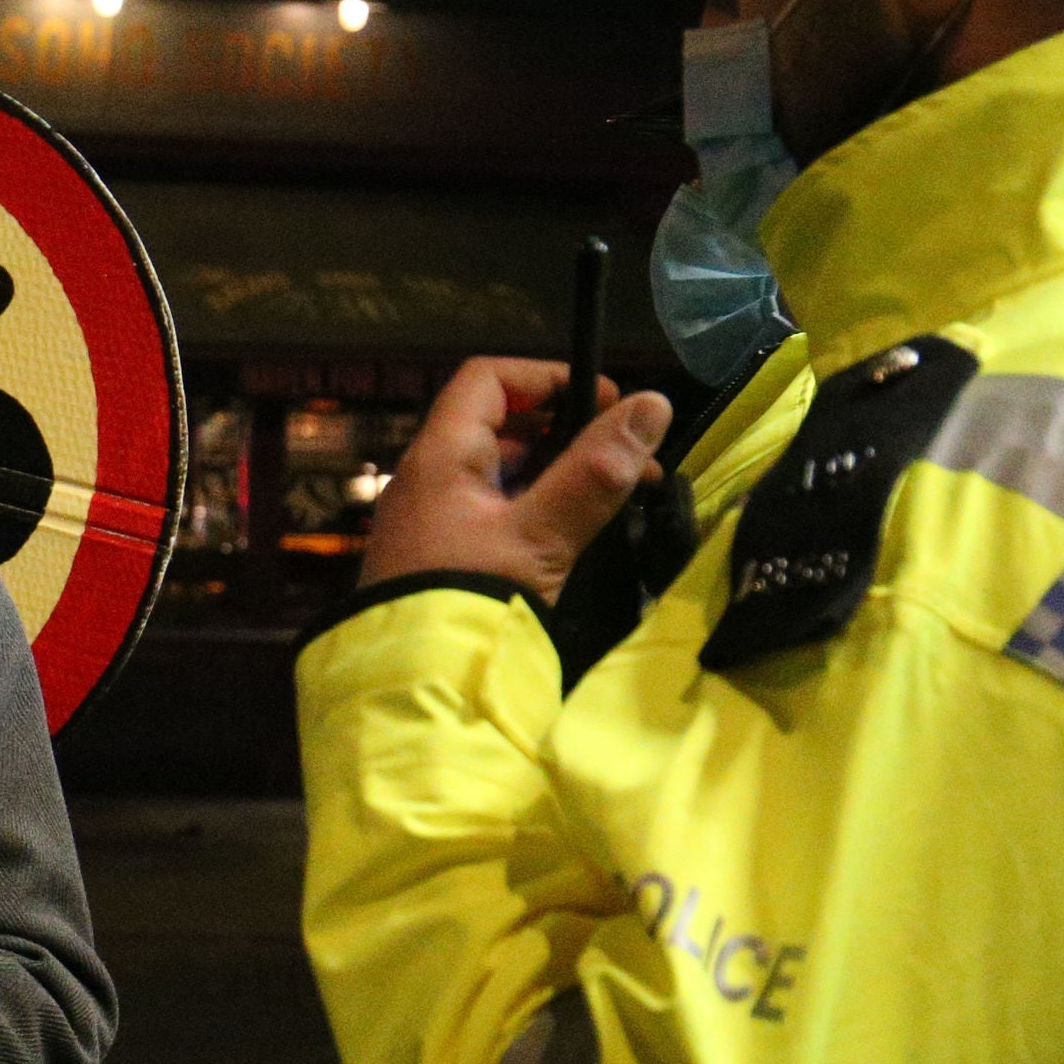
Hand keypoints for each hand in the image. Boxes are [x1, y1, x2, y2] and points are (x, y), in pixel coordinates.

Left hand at [360, 358, 672, 600]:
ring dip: (559, 473)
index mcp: (440, 455)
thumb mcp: (538, 536)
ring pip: (501, 473)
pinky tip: (576, 532)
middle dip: (569, 432)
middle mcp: (428, 477)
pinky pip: (492, 510)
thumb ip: (594, 473)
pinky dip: (536, 507)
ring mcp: (431, 519)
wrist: (410, 685)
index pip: (488, 379)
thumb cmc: (467, 598)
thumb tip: (653, 404)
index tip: (605, 400)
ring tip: (620, 496)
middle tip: (630, 459)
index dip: (547, 377)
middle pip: (499, 426)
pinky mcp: (440, 556)